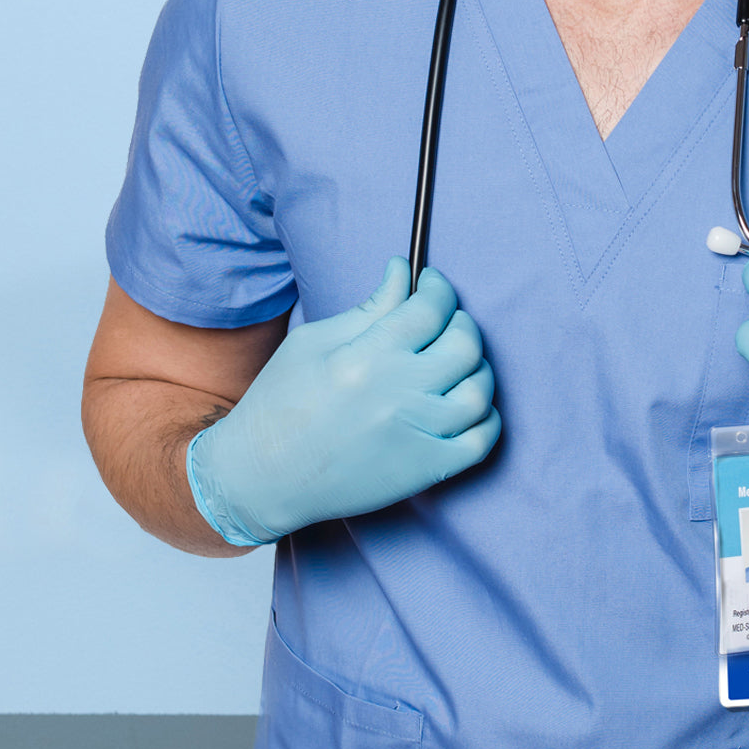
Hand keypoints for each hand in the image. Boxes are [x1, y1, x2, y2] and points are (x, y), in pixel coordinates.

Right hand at [187, 257, 501, 543]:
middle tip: (446, 323)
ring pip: (479, 391)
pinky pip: (481, 441)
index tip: (432, 286)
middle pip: (465, 345)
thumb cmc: (279, 405)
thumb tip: (404, 272)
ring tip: (457, 366)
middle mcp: (397, 394)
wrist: (262, 477)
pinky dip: (486, 419)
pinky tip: (467, 407)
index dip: (439, 289)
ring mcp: (416, 435)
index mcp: (366, 356)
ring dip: (478, 369)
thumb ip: (368, 309)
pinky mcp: (424, 471)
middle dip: (462, 323)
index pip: (429, 308)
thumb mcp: (312, 343)